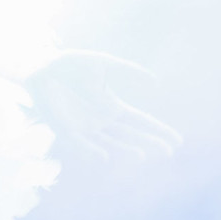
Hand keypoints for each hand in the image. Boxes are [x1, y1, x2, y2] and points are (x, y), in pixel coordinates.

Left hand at [26, 49, 181, 159]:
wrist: (43, 67)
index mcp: (113, 107)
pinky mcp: (65, 129)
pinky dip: (92, 151)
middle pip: (131, 135)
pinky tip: (104, 156)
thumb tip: (155, 81)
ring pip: (109, 143)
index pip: (141, 121)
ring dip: (124, 149)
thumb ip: (127, 70)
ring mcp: (84, 127)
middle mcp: (102, 121)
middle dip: (149, 143)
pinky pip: (81, 144)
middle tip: (168, 151)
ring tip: (141, 155)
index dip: (158, 130)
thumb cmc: (73, 65)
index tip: (177, 140)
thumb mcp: (103, 64)